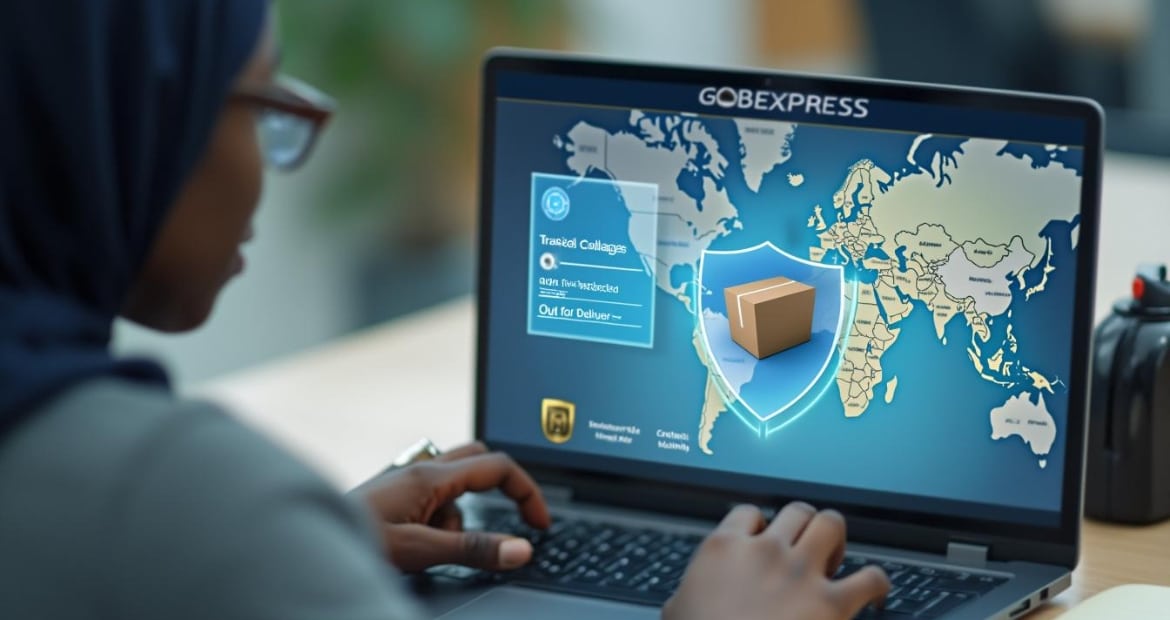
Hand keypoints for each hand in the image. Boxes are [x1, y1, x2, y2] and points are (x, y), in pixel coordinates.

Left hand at [356, 442, 549, 572]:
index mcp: (430, 475)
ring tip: (430, 550)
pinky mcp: (393, 494)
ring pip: (455, 485)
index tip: (539, 524)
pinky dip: (437, 521)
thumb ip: (472, 549)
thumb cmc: (355, 541)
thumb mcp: (420, 550)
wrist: (303, 547)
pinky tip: (412, 546)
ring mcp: (405, 479)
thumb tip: (522, 550)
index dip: (527, 492)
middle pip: (480, 460)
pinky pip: (432, 499)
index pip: (498, 466)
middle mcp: (419, 469)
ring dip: (460, 515)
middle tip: (507, 525)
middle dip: (499, 492)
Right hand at [664, 503, 889, 619]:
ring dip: (836, 540)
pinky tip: (874, 593)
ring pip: (831, 523)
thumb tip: (682, 604)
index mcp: (724, 549)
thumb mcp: (675, 613)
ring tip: (835, 560)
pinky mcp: (831, 603)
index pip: (749, 514)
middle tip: (804, 551)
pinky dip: (877, 583)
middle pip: (796, 511)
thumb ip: (684, 597)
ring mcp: (800, 572)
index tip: (764, 541)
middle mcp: (765, 551)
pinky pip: (870, 577)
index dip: (760, 527)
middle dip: (804, 528)